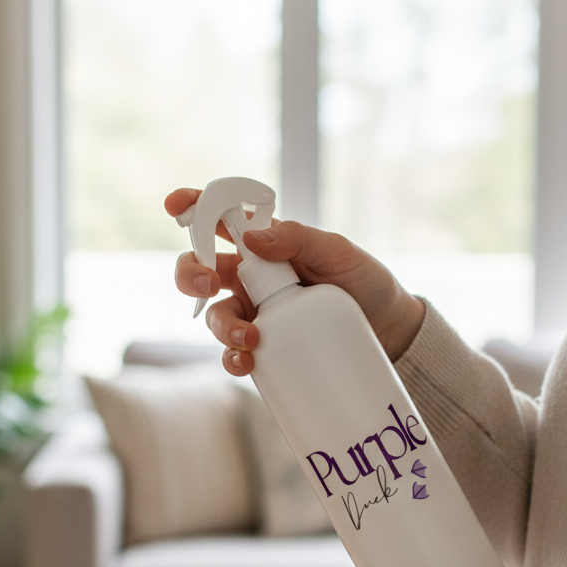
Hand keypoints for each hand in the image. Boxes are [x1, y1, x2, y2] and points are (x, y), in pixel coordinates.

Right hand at [165, 187, 424, 375]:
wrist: (392, 331)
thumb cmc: (365, 282)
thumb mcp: (339, 252)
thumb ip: (298, 239)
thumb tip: (253, 237)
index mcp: (264, 244)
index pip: (220, 220)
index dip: (193, 207)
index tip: (174, 204)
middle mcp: (251, 277)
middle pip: (199, 270)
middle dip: (190, 275)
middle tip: (207, 285)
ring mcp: (254, 313)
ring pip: (214, 316)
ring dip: (220, 326)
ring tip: (248, 338)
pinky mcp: (264, 348)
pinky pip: (233, 353)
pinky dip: (232, 358)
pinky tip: (245, 362)